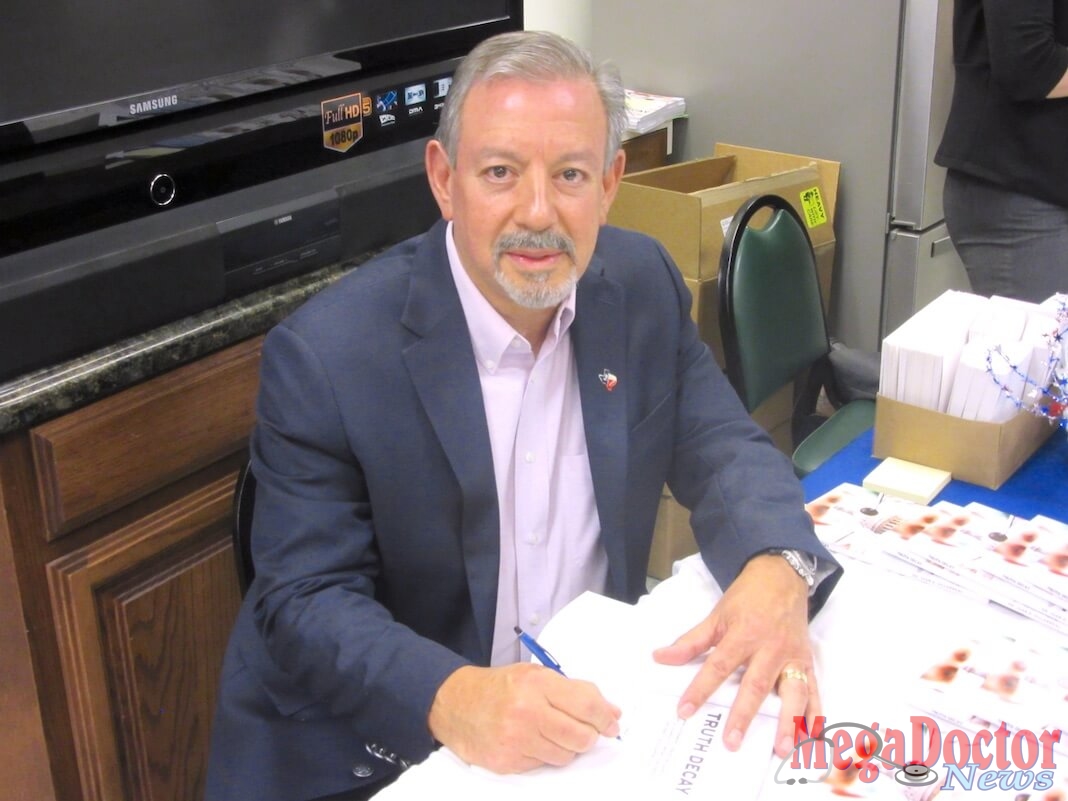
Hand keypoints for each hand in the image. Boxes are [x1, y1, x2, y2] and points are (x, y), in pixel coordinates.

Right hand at [427, 663, 621, 772]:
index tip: (612, 723)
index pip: (587, 704)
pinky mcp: (508, 762)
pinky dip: (545, 755)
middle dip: (590, 736)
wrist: (454, 704)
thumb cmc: (499, 688)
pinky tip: (533, 741)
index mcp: (536, 684)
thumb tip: (611, 713)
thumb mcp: (535, 676)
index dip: (605, 717)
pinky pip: (544, 765)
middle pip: (581, 736)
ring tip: (553, 732)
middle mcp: (527, 711)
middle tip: (587, 731)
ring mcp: (516, 740)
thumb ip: (574, 691)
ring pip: (566, 755)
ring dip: (568, 747)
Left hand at [652, 553, 817, 758]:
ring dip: (788, 722)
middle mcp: (770, 648)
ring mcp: (792, 657)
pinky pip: (815, 691)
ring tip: (781, 748)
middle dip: (744, 715)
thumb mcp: (717, 615)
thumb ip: (691, 641)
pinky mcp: (808, 662)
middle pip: (755, 685)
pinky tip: (812, 737)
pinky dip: (816, 715)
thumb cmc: (747, 598)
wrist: (781, 576)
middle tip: (732, 742)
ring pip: (793, 692)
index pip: (718, 666)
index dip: (700, 688)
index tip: (685, 710)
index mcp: (743, 635)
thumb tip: (661, 657)